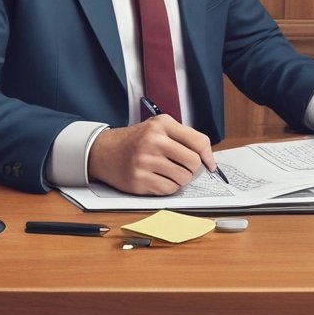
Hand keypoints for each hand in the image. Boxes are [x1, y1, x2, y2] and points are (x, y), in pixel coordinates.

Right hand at [87, 117, 216, 194]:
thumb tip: (207, 159)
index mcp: (162, 124)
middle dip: (192, 169)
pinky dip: (168, 187)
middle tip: (183, 167)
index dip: (208, 156)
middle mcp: (153, 141)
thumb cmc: (136, 140)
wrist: (103, 151)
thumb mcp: (158, 127)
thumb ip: (183, 137)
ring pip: (183, 178)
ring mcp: (145, 161)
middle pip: (193, 162)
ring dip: (180, 179)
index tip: (209, 164)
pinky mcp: (139, 180)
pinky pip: (169, 190)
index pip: (199, 141)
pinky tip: (157, 178)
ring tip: (168, 172)